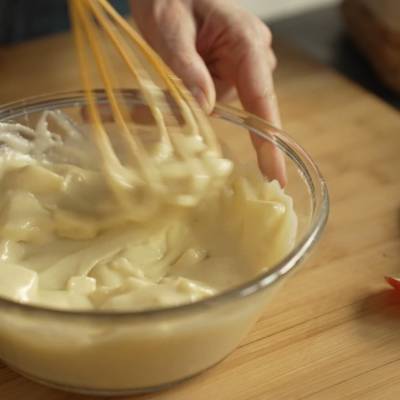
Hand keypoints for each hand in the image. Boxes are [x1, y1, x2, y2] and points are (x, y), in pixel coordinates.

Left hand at [130, 0, 285, 185]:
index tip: (276, 176)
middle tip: (176, 104)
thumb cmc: (171, 0)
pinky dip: (198, 101)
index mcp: (247, 43)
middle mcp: (254, 57)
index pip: (262, 100)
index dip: (269, 142)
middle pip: (245, 108)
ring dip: (198, 106)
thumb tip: (205, 107)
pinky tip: (178, 87)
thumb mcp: (172, 32)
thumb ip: (188, 70)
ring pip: (228, 105)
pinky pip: (219, 98)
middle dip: (212, 115)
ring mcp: (244, 66)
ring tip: (168, 82)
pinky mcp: (232, 72)